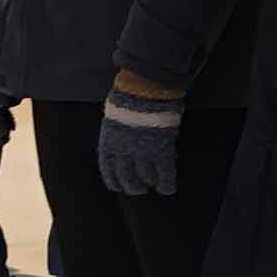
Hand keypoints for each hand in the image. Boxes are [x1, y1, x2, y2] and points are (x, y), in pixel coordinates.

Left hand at [96, 82, 184, 196]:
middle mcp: (123, 151)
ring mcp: (143, 152)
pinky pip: (164, 173)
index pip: (108, 169)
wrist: (145, 87)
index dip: (114, 181)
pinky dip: (166, 183)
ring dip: (150, 184)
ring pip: (145, 178)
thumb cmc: (130, 94)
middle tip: (139, 189)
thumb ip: (116, 127)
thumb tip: (118, 130)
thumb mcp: (115, 113)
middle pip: (126, 178)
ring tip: (155, 186)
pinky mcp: (161, 150)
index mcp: (109, 142)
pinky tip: (168, 188)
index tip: (118, 186)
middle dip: (133, 187)